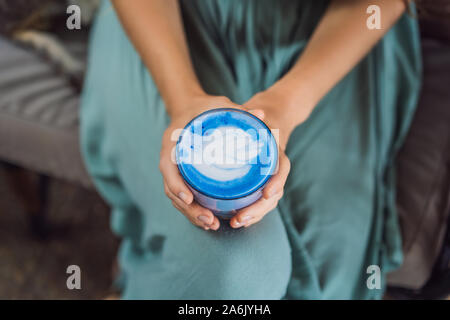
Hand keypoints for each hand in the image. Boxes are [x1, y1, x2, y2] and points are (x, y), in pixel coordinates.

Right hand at [160, 94, 246, 230]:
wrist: (190, 109)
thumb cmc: (204, 108)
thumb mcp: (218, 105)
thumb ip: (238, 110)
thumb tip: (262, 115)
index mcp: (173, 143)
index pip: (168, 168)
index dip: (176, 185)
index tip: (189, 198)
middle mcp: (170, 159)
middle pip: (172, 190)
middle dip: (188, 209)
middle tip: (209, 220)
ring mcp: (174, 170)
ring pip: (177, 198)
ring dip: (191, 214)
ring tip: (211, 225)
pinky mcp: (181, 177)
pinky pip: (183, 197)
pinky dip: (193, 210)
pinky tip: (208, 221)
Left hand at [229, 88, 312, 227]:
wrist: (269, 122)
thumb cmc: (258, 119)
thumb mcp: (256, 114)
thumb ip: (255, 113)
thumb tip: (259, 111)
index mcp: (277, 152)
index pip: (282, 168)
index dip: (276, 182)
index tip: (267, 193)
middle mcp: (276, 168)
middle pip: (275, 192)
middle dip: (260, 208)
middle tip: (241, 218)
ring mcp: (270, 178)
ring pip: (268, 202)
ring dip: (255, 215)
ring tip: (237, 223)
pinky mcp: (261, 185)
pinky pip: (260, 202)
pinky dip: (252, 213)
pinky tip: (238, 221)